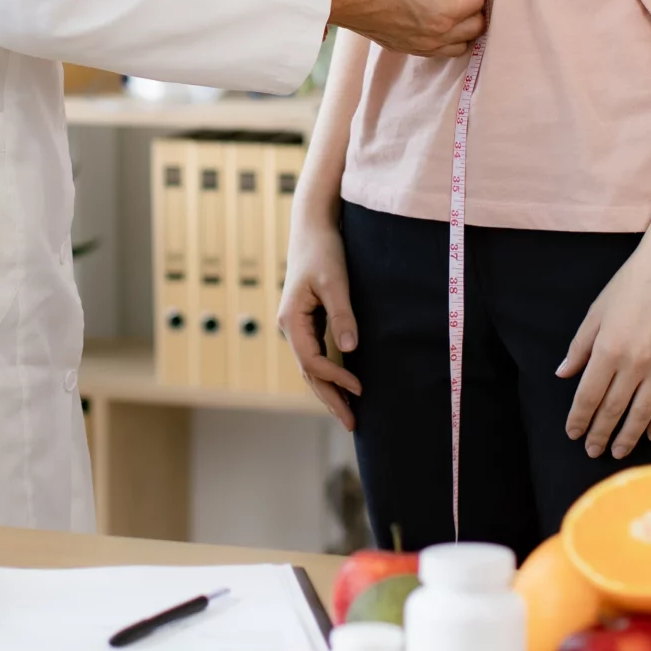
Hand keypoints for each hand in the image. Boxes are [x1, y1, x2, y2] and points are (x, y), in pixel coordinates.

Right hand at [277, 211, 360, 430]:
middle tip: (352, 424)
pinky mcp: (307, 322)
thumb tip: (351, 348)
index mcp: (292, 321)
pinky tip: (343, 384)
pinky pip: (316, 355)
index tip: (360, 388)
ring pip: (311, 367)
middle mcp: (290, 327)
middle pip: (309, 373)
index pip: (312, 362)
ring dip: (328, 391)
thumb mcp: (335, 281)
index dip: (336, 378)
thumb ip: (342, 314)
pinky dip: (329, 374)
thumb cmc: (323, 251)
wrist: (312, 226)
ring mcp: (297, 326)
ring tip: (348, 414)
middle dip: (330, 399)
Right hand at [326, 0, 484, 58]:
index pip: (476, 2)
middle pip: (475, 27)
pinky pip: (439, 49)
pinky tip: (431, 11)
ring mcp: (419, 46)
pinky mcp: (405, 48)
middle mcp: (434, 38)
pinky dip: (446, 33)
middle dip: (474, 2)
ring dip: (463, 22)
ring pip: (460, 44)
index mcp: (440, 16)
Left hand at [556, 243, 650, 457]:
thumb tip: (564, 375)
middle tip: (592, 451)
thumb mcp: (596, 312)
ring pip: (643, 413)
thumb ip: (579, 347)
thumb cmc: (631, 284)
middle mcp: (635, 363)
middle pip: (614, 410)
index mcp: (608, 349)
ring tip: (618, 452)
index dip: (579, 419)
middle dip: (600, 434)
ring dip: (629, 436)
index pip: (589, 396)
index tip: (573, 434)